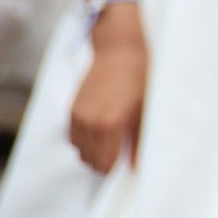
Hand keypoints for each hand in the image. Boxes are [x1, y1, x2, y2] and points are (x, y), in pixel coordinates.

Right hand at [70, 2, 146, 172]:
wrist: (119, 49)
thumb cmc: (139, 77)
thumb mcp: (146, 109)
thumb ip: (139, 141)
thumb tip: (136, 168)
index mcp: (110, 124)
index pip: (105, 165)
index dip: (116, 167)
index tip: (126, 161)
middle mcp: (90, 122)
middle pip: (90, 162)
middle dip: (105, 161)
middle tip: (121, 151)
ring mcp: (78, 116)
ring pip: (80, 151)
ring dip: (93, 152)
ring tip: (111, 139)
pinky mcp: (71, 109)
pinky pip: (73, 138)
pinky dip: (84, 140)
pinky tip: (100, 129)